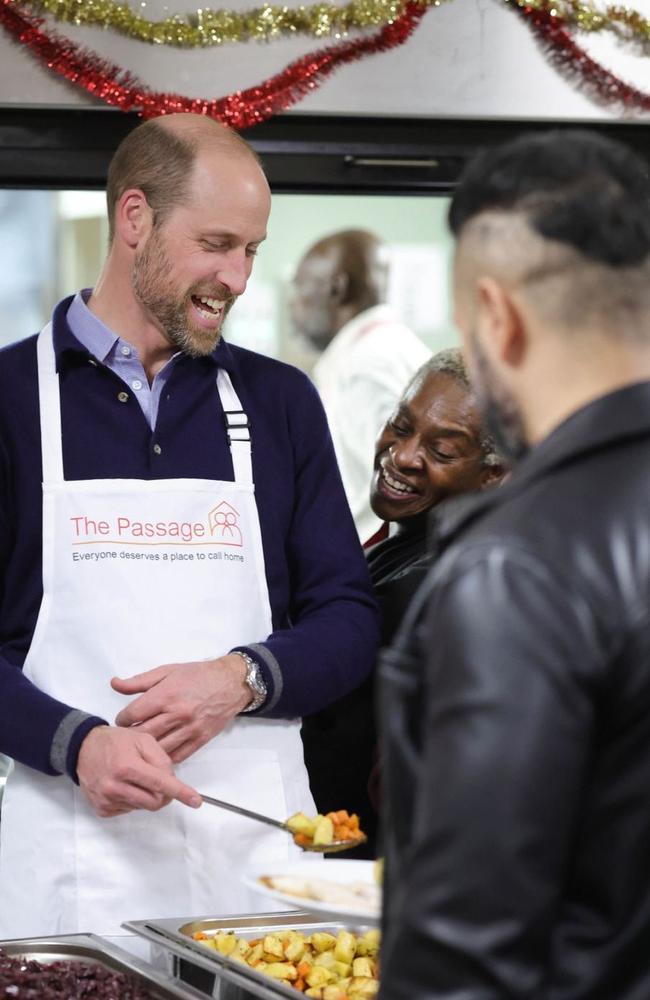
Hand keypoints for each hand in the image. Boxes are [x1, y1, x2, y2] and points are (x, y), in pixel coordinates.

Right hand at [76, 725, 201, 817]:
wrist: (83, 749)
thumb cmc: (115, 742)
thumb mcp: (143, 739)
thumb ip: (161, 759)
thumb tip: (171, 781)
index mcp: (127, 766)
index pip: (160, 784)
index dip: (181, 792)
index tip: (195, 801)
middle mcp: (115, 786)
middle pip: (154, 802)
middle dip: (164, 794)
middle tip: (162, 781)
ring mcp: (107, 800)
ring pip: (143, 807)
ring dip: (147, 795)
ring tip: (137, 777)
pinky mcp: (101, 808)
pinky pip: (129, 810)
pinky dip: (134, 799)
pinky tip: (125, 785)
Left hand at [111, 654, 251, 762]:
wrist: (231, 682)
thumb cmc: (198, 675)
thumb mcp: (167, 671)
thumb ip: (139, 681)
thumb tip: (114, 684)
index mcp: (165, 695)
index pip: (132, 715)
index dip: (122, 719)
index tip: (122, 721)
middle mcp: (176, 714)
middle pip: (143, 734)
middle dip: (130, 736)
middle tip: (127, 736)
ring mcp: (189, 729)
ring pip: (158, 748)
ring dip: (146, 749)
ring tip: (140, 746)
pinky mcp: (200, 739)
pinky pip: (177, 756)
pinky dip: (165, 757)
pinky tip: (159, 753)